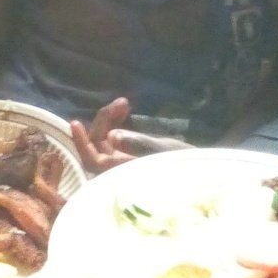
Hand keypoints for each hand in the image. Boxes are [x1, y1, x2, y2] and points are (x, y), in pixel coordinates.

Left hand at [69, 97, 188, 174]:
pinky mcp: (129, 156)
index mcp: (121, 174)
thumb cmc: (183, 163)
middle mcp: (117, 171)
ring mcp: (122, 163)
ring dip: (110, 120)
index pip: (92, 161)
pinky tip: (126, 111)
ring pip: (104, 141)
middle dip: (105, 121)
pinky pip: (114, 139)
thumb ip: (137, 144)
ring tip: (126, 103)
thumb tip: (112, 137)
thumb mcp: (162, 151)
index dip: (82, 143)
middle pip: (97, 147)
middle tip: (123, 103)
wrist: (200, 170)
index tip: (76, 122)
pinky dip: (117, 124)